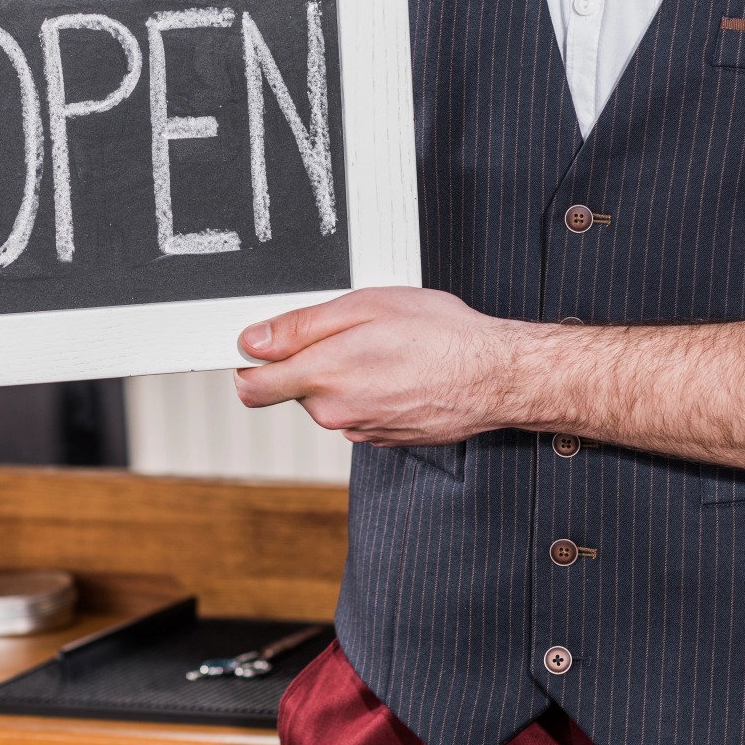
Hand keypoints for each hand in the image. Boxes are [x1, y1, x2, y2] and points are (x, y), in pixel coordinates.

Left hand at [233, 288, 518, 445]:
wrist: (495, 377)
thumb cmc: (441, 335)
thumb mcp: (366, 306)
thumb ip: (302, 327)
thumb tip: (255, 340)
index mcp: (324, 376)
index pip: (252, 387)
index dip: (249, 365)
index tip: (257, 349)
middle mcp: (336, 412)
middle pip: (295, 389)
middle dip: (310, 362)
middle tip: (352, 332)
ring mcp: (360, 430)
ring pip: (329, 401)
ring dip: (344, 376)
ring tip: (385, 350)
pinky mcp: (382, 438)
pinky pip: (358, 412)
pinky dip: (369, 393)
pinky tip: (400, 373)